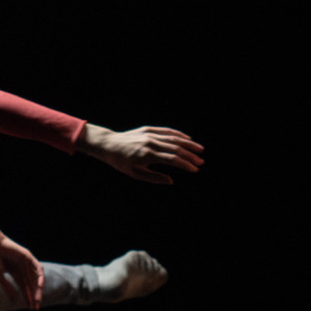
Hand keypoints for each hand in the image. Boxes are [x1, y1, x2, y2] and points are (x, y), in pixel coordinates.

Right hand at [0, 220, 43, 309]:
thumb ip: (7, 287)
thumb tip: (13, 299)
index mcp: (14, 271)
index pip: (23, 286)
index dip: (27, 297)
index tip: (30, 307)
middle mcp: (21, 267)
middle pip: (30, 284)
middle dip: (34, 295)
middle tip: (35, 307)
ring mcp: (25, 262)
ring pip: (34, 278)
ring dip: (37, 289)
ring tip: (37, 300)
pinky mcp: (28, 256)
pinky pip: (37, 268)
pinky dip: (40, 277)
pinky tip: (40, 286)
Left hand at [80, 124, 203, 185]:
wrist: (109, 144)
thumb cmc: (121, 162)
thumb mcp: (135, 174)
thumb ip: (154, 178)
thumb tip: (171, 181)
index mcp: (147, 155)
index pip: (172, 159)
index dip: (185, 165)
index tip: (195, 169)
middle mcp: (150, 142)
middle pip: (175, 148)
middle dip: (190, 155)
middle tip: (201, 162)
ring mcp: (149, 134)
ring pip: (173, 138)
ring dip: (188, 144)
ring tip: (200, 150)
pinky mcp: (148, 128)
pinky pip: (166, 130)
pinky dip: (178, 134)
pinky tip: (187, 139)